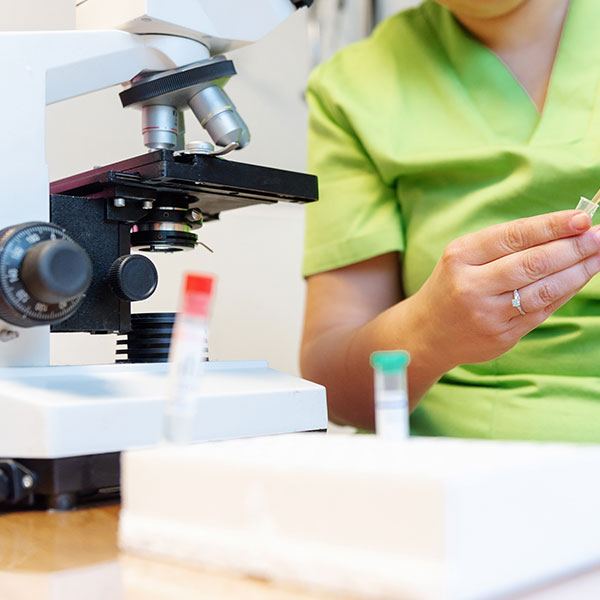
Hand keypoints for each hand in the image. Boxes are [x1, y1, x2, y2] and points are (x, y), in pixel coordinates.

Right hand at [414, 210, 599, 368]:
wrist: (426, 333)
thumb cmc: (451, 286)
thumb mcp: (463, 258)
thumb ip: (505, 244)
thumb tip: (563, 228)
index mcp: (460, 257)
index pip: (514, 236)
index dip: (551, 226)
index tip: (582, 218)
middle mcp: (471, 286)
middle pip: (534, 263)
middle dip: (574, 247)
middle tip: (599, 236)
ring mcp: (487, 314)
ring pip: (544, 289)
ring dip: (579, 271)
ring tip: (598, 255)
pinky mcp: (501, 336)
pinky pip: (542, 311)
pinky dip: (565, 292)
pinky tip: (579, 278)